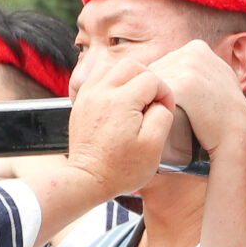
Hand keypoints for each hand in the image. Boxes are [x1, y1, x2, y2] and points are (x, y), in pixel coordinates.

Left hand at [65, 55, 172, 198]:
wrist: (87, 180)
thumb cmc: (120, 169)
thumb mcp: (153, 147)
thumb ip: (162, 117)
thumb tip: (161, 103)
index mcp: (122, 102)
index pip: (152, 80)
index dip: (164, 94)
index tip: (164, 111)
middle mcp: (102, 93)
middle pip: (132, 66)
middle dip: (148, 79)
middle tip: (152, 100)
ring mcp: (88, 96)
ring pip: (112, 66)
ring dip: (128, 76)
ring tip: (135, 96)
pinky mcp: (81, 103)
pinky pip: (96, 77)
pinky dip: (110, 80)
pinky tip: (118, 97)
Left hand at [147, 41, 245, 163]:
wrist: (237, 133)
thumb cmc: (225, 112)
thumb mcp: (218, 78)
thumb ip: (200, 68)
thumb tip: (181, 69)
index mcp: (197, 48)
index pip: (163, 63)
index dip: (164, 85)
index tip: (172, 103)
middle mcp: (192, 52)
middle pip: (155, 71)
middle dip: (155, 91)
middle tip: (166, 111)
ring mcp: (189, 67)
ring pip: (151, 83)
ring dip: (151, 100)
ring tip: (164, 116)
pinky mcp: (185, 85)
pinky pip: (155, 94)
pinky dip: (155, 108)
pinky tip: (162, 119)